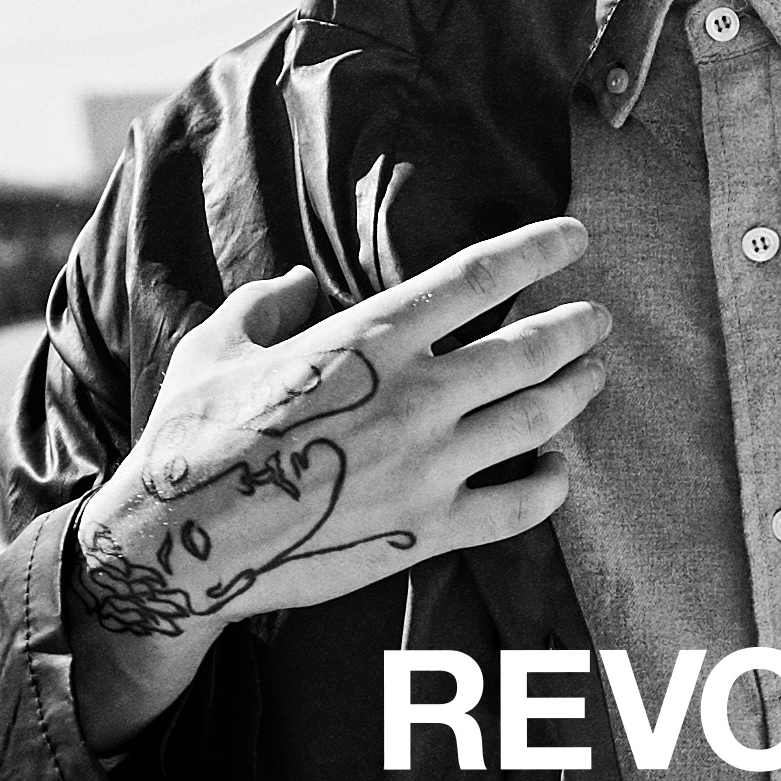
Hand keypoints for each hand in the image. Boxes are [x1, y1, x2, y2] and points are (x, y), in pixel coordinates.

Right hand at [67, 218, 608, 754]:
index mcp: (368, 338)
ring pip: (537, 418)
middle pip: (528, 348)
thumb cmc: (194, 436)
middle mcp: (413, 395)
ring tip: (594, 375)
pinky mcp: (429, 529)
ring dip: (577, 392)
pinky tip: (561, 472)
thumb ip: (266, 304)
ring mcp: (428, 465)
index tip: (576, 237)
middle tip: (597, 317)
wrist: (183, 542)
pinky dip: (552, 487)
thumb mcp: (218, 345)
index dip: (538, 250)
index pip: (478, 277)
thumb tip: (297, 282)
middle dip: (576, 325)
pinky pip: (517, 507)